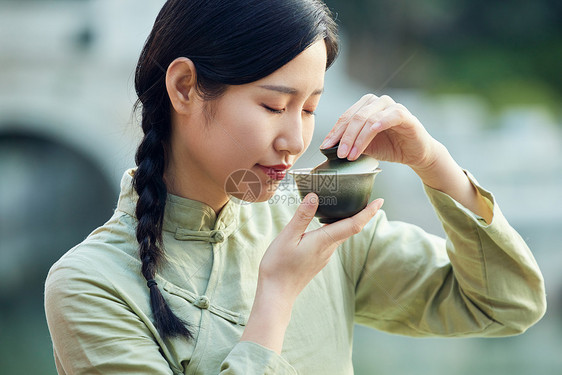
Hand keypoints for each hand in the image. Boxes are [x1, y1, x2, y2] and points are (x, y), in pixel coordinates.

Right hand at [258, 193, 383, 302]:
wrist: (277, 294)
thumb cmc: (279, 266)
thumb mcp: (287, 237)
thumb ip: (302, 216)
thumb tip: (314, 196)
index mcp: (324, 241)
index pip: (353, 225)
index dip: (368, 212)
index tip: (380, 200)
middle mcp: (328, 249)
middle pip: (350, 228)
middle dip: (361, 213)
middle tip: (367, 197)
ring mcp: (324, 256)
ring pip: (341, 235)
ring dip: (348, 221)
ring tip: (347, 206)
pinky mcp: (318, 260)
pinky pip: (332, 241)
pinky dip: (335, 229)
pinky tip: (326, 224)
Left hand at [320, 94, 438, 171]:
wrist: (415, 153)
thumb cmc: (389, 146)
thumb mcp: (364, 146)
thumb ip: (350, 143)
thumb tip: (328, 147)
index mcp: (365, 106)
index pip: (346, 117)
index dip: (334, 132)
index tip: (325, 147)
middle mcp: (377, 102)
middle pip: (355, 117)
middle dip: (345, 137)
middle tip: (339, 154)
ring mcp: (391, 106)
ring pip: (368, 119)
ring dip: (358, 138)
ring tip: (351, 155)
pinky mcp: (404, 115)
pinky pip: (389, 117)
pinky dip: (377, 126)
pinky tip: (369, 137)